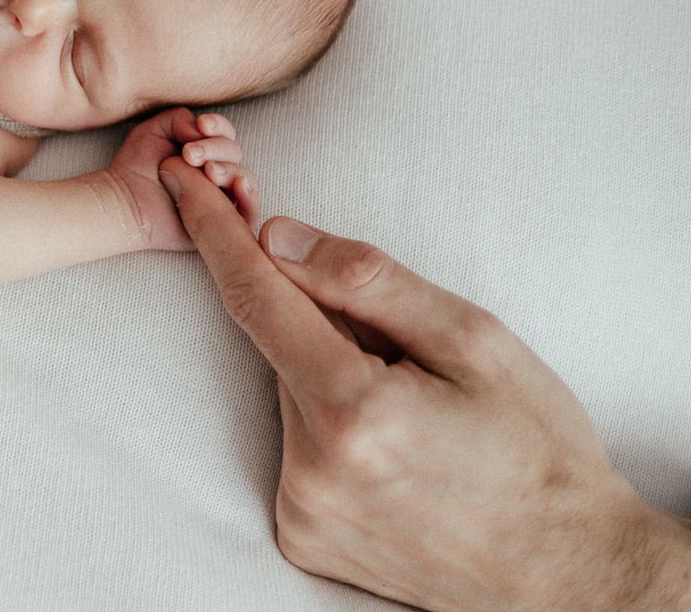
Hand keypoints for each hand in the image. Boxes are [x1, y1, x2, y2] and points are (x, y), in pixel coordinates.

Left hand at [104, 107, 254, 249]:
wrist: (124, 201)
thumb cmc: (136, 166)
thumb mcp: (155, 130)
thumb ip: (180, 118)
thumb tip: (203, 130)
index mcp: (203, 150)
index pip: (225, 133)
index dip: (218, 126)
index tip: (201, 125)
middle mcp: (215, 172)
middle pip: (235, 154)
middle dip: (216, 148)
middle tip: (189, 154)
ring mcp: (220, 197)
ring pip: (244, 179)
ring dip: (229, 170)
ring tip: (207, 171)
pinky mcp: (221, 223)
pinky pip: (248, 213)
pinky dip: (249, 198)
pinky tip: (239, 186)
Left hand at [163, 160, 690, 610]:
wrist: (571, 574)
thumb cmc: (537, 449)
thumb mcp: (475, 341)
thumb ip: (369, 283)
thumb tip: (276, 236)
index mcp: (353, 410)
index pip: (254, 296)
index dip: (214, 230)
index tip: (179, 179)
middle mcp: (311, 468)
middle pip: (284, 348)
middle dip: (325, 324)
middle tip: (406, 352)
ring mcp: (301, 511)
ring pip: (293, 398)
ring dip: (333, 380)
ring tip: (417, 416)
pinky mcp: (302, 538)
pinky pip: (298, 451)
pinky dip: (334, 432)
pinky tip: (397, 453)